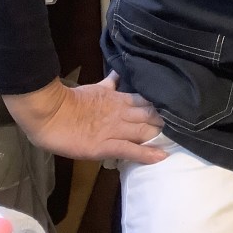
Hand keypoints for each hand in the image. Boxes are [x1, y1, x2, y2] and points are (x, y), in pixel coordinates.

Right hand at [3, 71, 166, 163]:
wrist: (50, 113)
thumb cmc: (67, 102)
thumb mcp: (94, 88)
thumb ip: (109, 84)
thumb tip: (118, 76)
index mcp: (117, 99)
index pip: (144, 100)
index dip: (159, 104)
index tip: (175, 107)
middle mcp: (120, 112)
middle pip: (148, 114)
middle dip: (164, 119)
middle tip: (183, 124)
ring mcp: (114, 129)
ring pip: (144, 130)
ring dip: (159, 135)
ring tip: (177, 139)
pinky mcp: (106, 145)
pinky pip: (130, 150)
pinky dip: (146, 154)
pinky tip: (161, 157)